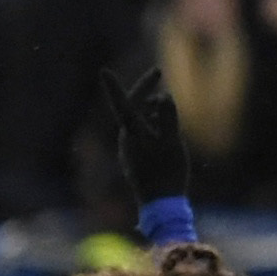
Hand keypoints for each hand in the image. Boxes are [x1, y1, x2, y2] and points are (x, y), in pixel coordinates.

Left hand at [100, 66, 188, 206]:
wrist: (161, 204)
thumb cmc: (167, 172)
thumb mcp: (173, 141)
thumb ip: (168, 117)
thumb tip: (164, 96)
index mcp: (132, 132)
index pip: (122, 103)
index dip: (114, 86)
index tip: (103, 71)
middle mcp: (127, 138)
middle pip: (131, 106)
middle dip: (144, 89)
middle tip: (159, 73)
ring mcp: (130, 149)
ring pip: (138, 119)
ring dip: (151, 106)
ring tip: (166, 102)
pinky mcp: (136, 157)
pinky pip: (142, 131)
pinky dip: (154, 121)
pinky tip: (167, 128)